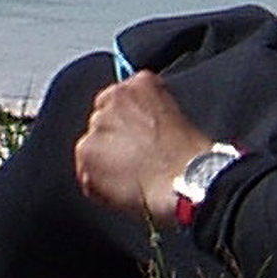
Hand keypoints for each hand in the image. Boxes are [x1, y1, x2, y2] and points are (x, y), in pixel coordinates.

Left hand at [72, 68, 216, 225]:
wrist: (186, 180)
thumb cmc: (191, 157)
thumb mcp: (176, 117)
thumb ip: (149, 111)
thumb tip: (139, 127)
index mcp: (138, 85)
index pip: (118, 99)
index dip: (126, 123)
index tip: (134, 137)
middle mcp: (113, 99)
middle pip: (102, 120)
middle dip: (113, 140)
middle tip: (133, 160)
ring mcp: (97, 126)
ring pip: (92, 146)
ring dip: (105, 162)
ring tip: (131, 179)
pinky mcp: (86, 152)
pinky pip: (85, 172)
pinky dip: (98, 185)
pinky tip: (122, 191)